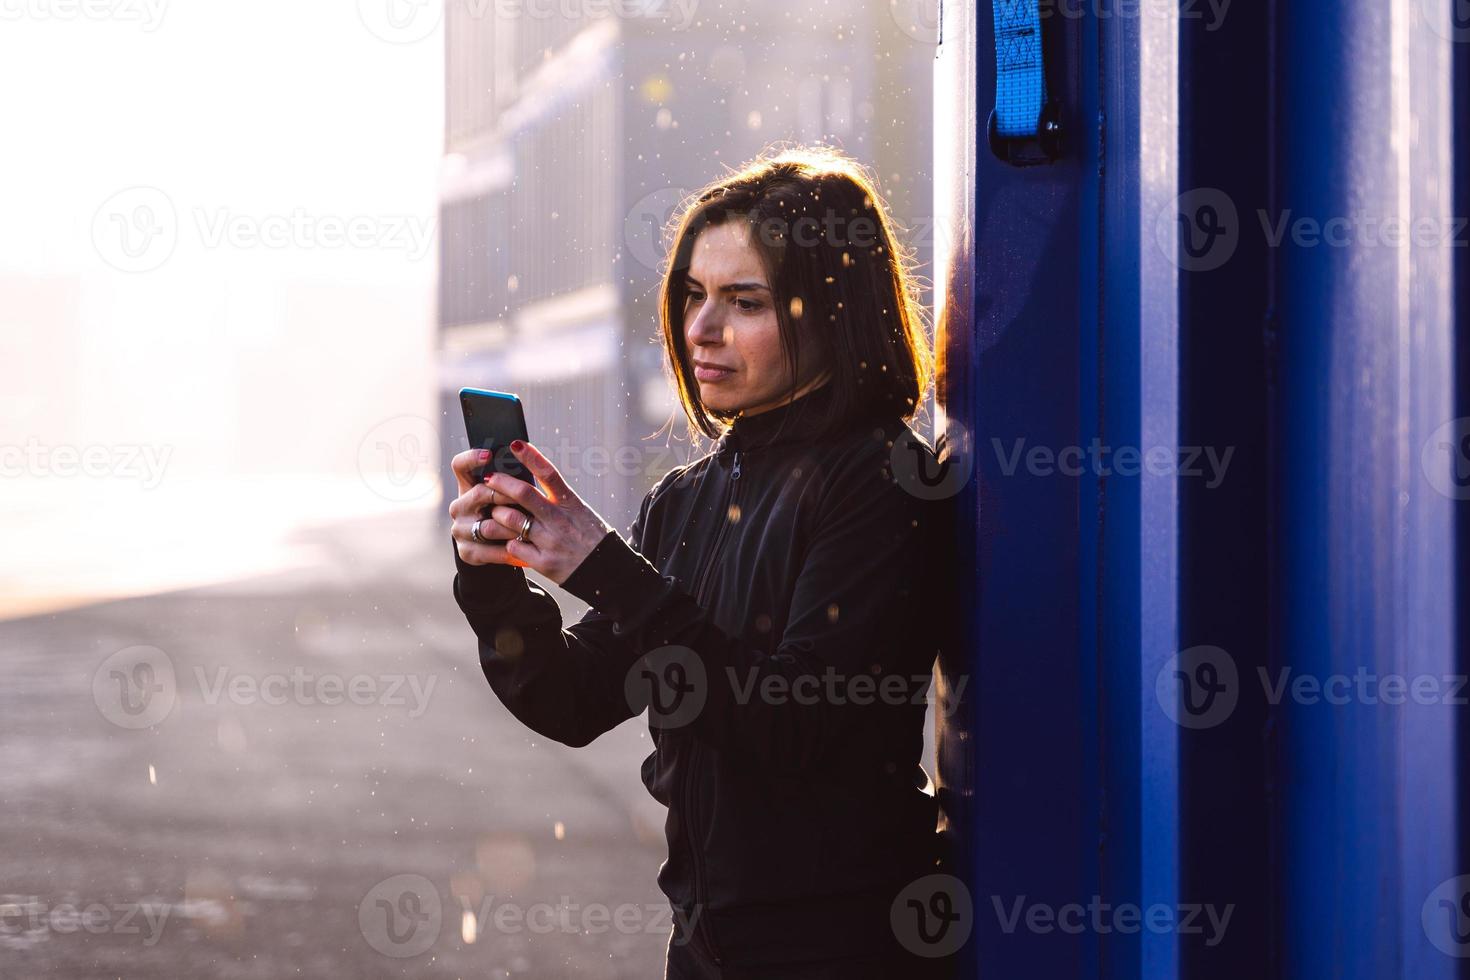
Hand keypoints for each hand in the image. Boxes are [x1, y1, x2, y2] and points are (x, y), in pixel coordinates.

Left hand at [448, 441, 614, 584]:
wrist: (606, 571)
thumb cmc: (591, 537)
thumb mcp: (580, 512)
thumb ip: (557, 499)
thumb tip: (531, 479)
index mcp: (571, 504)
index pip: (549, 474)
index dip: (531, 457)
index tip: (516, 445)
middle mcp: (559, 520)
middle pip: (523, 494)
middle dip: (501, 483)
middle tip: (489, 479)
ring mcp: (550, 541)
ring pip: (511, 520)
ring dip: (498, 514)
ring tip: (495, 512)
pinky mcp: (543, 562)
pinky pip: (513, 547)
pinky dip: (509, 541)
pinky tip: (510, 540)